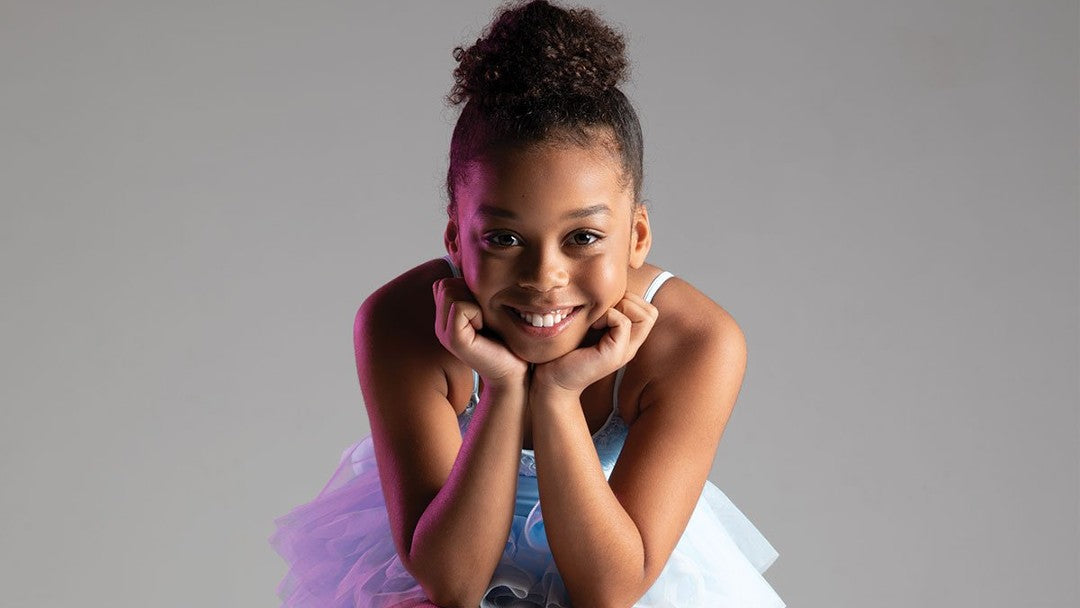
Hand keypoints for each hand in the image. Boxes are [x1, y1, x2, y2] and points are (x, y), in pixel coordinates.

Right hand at [433, 277, 528, 385]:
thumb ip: (474, 294)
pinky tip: (483, 328)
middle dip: (469, 293)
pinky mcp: (453, 340)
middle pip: (445, 284)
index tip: (483, 310)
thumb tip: (469, 272)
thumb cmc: (506, 341)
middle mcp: (440, 325)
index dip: (466, 289)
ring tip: (483, 322)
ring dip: (474, 302)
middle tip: (484, 316)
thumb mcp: (488, 310)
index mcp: (446, 317)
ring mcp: (444, 333)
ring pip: (450, 291)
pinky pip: (459, 307)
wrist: (515, 372)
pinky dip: (476, 312)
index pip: (444, 283)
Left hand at [532, 292, 658, 396]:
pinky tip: (591, 325)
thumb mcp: (584, 325)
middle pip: (650, 311)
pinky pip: (624, 322)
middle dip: (628, 300)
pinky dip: (608, 315)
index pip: (647, 309)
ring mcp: (625, 352)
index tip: (601, 308)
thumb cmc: (562, 352)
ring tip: (597, 318)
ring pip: (645, 315)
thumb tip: (603, 285)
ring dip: (620, 307)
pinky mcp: (614, 355)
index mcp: (625, 339)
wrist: (550, 381)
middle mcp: (630, 346)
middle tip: (601, 310)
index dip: (628, 299)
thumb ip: (599, 312)